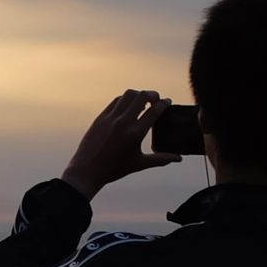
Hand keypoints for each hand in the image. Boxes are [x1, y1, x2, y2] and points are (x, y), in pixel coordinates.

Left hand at [60, 90, 179, 199]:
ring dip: (138, 94)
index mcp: (135, 133)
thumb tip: (179, 159)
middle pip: (142, 96)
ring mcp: (110, 118)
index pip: (154, 110)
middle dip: (152, 94)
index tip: (168, 102)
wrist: (87, 171)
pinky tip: (128, 106)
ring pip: (127, 95)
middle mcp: (123, 122)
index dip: (164, 103)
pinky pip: (115, 102)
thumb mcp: (140, 164)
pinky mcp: (100, 118)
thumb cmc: (114, 169)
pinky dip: (125, 100)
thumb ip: (161, 159)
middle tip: (156, 99)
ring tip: (143, 101)